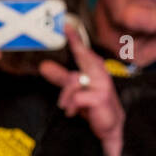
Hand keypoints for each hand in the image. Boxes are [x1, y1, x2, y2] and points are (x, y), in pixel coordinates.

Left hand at [40, 22, 124, 155]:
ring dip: (66, 96)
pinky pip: (77, 96)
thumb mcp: (75, 92)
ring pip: (74, 81)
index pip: (84, 53)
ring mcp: (102, 85)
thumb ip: (61, 78)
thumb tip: (44, 66)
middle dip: (77, 46)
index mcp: (95, 71)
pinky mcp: (101, 97)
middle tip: (67, 30)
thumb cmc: (96, 109)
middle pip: (84, 58)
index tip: (67, 26)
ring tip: (69, 107)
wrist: (111, 129)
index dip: (76, 39)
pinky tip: (74, 113)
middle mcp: (101, 75)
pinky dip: (71, 106)